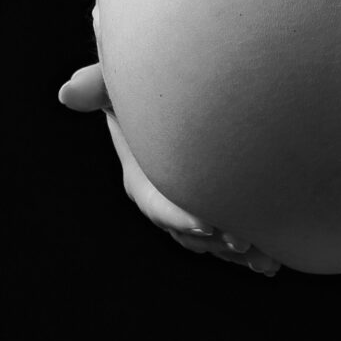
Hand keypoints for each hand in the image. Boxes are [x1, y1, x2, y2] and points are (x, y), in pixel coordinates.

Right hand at [56, 61, 282, 274]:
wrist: (195, 84)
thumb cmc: (151, 77)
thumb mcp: (123, 79)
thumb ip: (100, 84)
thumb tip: (67, 94)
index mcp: (141, 175)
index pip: (155, 202)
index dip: (179, 214)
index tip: (209, 223)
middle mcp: (167, 197)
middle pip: (188, 229)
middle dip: (214, 239)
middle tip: (243, 241)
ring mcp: (197, 205)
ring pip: (215, 241)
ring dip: (237, 252)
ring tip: (265, 258)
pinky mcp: (226, 209)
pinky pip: (236, 236)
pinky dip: (253, 253)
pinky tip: (273, 263)